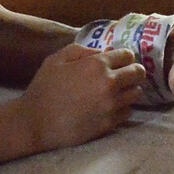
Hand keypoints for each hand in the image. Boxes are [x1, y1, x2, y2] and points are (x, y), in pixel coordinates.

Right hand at [20, 45, 145, 149]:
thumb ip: (82, 50)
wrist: (35, 122)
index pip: (127, 55)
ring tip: (118, 91)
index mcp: (97, 64)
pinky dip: (123, 107)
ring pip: (136, 93)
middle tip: (125, 75)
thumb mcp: (57, 59)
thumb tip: (104, 51)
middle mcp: (109, 83)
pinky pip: (128, 111)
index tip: (120, 61)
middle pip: (138, 73)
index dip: (124, 57)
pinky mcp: (110, 122)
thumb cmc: (43, 88)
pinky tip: (112, 106)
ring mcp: (112, 104)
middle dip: (133, 71)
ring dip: (130, 89)